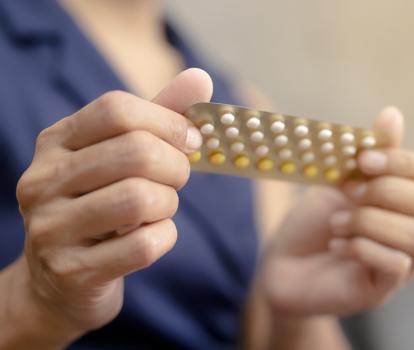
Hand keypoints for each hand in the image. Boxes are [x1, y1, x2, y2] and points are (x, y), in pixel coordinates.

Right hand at [11, 69, 211, 343]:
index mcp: (56, 142)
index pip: (117, 109)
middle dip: (176, 166)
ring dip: (169, 204)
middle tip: (178, 179)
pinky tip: (152, 237)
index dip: (167, 122)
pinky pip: (144, 245)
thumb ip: (159, 116)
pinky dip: (165, 238)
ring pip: (140, 198)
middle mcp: (43, 180)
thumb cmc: (100, 205)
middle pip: (135, 151)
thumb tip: (201, 77)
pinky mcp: (71, 272)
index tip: (190, 141)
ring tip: (161, 208)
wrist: (59, 282)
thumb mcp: (121, 155)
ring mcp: (51, 228)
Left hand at [260, 107, 413, 316]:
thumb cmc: (316, 219)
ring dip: (370, 220)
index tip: (364, 159)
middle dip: (392, 190)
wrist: (283, 261)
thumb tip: (392, 113)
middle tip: (350, 190)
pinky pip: (396, 265)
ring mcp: (407, 265)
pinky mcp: (383, 289)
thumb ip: (370, 152)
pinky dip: (361, 247)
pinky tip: (337, 243)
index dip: (410, 163)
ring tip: (338, 221)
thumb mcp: (340, 178)